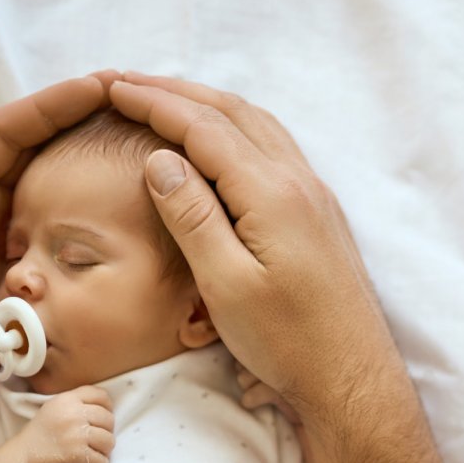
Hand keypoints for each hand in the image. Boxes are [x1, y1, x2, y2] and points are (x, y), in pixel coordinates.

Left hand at [0, 73, 116, 408]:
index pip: (6, 134)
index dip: (52, 106)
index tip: (101, 86)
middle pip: (38, 152)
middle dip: (83, 123)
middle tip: (136, 101)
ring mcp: (12, 249)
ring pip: (61, 190)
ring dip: (98, 163)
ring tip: (148, 141)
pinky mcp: (36, 284)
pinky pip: (75, 240)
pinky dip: (104, 218)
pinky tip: (140, 205)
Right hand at [16, 387, 114, 462]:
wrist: (23, 459)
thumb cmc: (42, 436)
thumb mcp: (55, 409)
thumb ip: (76, 404)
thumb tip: (106, 407)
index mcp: (67, 400)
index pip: (101, 396)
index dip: (106, 408)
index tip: (100, 421)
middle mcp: (72, 414)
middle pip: (109, 419)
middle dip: (105, 432)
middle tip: (93, 441)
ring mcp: (76, 435)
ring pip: (109, 441)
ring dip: (104, 450)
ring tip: (91, 453)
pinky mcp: (78, 454)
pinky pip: (102, 461)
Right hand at [111, 72, 463, 462]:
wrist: (351, 380)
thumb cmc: (287, 343)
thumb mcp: (225, 284)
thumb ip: (192, 216)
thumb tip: (160, 158)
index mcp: (272, 193)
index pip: (205, 127)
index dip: (155, 103)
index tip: (112, 87)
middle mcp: (300, 183)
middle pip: (234, 114)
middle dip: (179, 92)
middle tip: (130, 83)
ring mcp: (315, 198)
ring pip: (258, 127)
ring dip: (211, 107)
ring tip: (168, 101)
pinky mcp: (320, 217)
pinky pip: (274, 150)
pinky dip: (237, 131)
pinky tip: (221, 145)